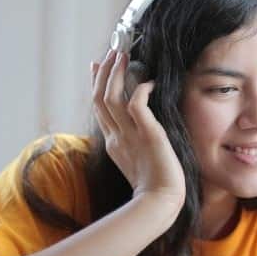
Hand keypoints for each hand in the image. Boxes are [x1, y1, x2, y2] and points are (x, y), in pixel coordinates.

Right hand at [91, 49, 185, 213]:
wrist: (161, 203)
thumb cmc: (157, 185)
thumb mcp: (140, 158)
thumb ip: (136, 138)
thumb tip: (140, 119)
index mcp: (114, 142)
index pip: (99, 107)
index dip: (96, 84)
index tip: (96, 64)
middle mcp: (117, 137)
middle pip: (100, 98)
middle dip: (104, 72)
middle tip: (112, 52)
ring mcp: (129, 136)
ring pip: (112, 98)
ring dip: (116, 74)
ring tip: (123, 55)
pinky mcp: (148, 135)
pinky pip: (137, 106)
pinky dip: (140, 90)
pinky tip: (149, 82)